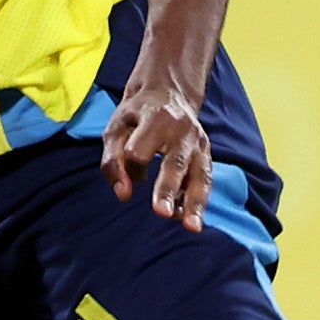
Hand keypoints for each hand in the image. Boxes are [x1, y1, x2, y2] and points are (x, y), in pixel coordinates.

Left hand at [97, 62, 212, 225]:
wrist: (170, 92)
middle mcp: (182, 130)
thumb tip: (123, 194)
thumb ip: (112, 160)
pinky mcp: (206, 154)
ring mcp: (199, 143)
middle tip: (161, 213)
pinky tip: (188, 220)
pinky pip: (204, 181)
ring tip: (192, 227)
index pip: (138, 151)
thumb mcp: (116, 128)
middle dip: (167, 188)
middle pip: (174, 163)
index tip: (126, 170)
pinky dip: (196, 201)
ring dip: (195, 203)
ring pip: (199, 175)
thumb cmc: (137, 115)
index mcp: (155, 118)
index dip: (128, 166)